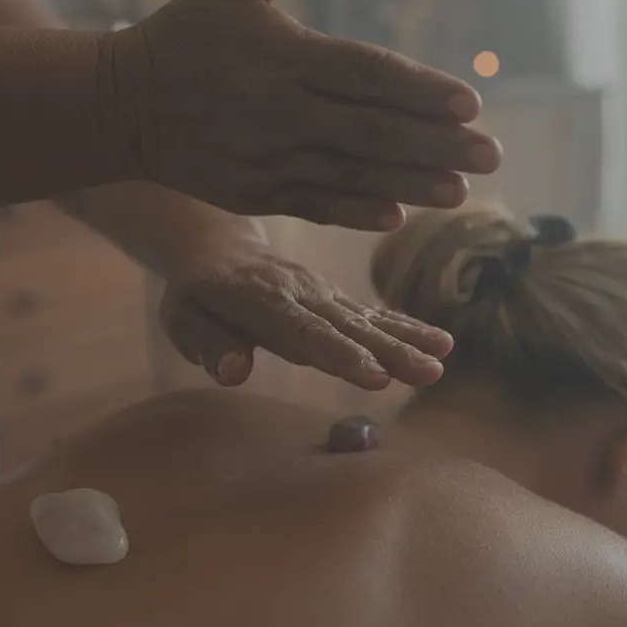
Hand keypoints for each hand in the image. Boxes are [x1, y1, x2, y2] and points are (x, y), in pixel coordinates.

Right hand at [106, 0, 501, 230]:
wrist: (123, 106)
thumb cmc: (183, 38)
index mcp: (282, 59)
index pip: (366, 75)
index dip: (419, 90)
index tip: (470, 104)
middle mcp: (279, 112)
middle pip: (371, 131)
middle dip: (436, 145)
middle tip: (492, 156)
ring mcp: (266, 160)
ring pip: (350, 175)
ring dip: (409, 184)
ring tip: (461, 192)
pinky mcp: (255, 194)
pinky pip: (313, 204)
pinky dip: (354, 212)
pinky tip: (395, 217)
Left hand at [159, 238, 452, 389]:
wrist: (220, 250)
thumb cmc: (197, 296)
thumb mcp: (184, 319)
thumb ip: (209, 345)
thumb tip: (235, 372)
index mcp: (259, 302)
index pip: (303, 332)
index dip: (340, 355)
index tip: (375, 377)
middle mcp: (299, 294)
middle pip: (346, 327)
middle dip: (389, 352)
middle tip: (428, 373)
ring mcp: (322, 293)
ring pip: (367, 319)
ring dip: (406, 341)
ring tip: (442, 360)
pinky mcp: (336, 298)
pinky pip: (374, 313)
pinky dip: (406, 326)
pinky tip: (440, 342)